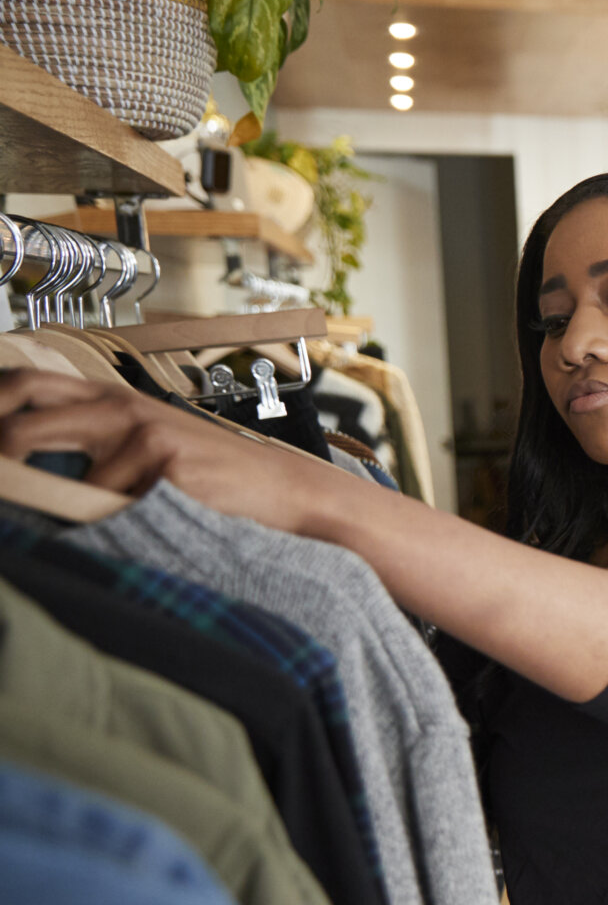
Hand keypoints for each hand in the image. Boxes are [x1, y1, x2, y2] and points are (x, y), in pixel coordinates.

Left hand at [0, 368, 355, 533]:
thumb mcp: (147, 447)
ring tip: (89, 517)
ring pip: (54, 466)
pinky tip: (148, 522)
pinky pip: (107, 500)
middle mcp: (117, 405)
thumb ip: (92, 447)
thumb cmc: (213, 479)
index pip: (24, 382)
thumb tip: (21, 469)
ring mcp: (139, 428)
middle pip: (20, 410)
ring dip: (58, 502)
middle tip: (3, 480)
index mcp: (110, 399)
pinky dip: (114, 521)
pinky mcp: (162, 457)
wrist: (283, 490)